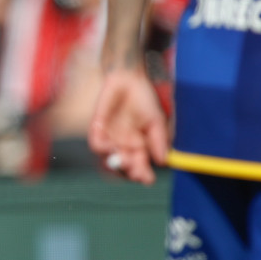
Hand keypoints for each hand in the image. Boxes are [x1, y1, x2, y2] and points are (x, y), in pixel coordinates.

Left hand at [88, 68, 169, 184]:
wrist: (130, 79)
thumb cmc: (144, 100)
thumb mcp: (156, 120)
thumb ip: (159, 140)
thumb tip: (164, 161)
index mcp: (138, 146)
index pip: (140, 165)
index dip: (143, 174)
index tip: (148, 180)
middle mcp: (123, 145)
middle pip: (124, 165)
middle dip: (131, 171)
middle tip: (137, 174)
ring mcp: (109, 138)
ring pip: (109, 158)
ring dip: (117, 163)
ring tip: (127, 161)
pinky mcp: (97, 128)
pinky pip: (96, 144)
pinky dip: (103, 148)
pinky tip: (112, 147)